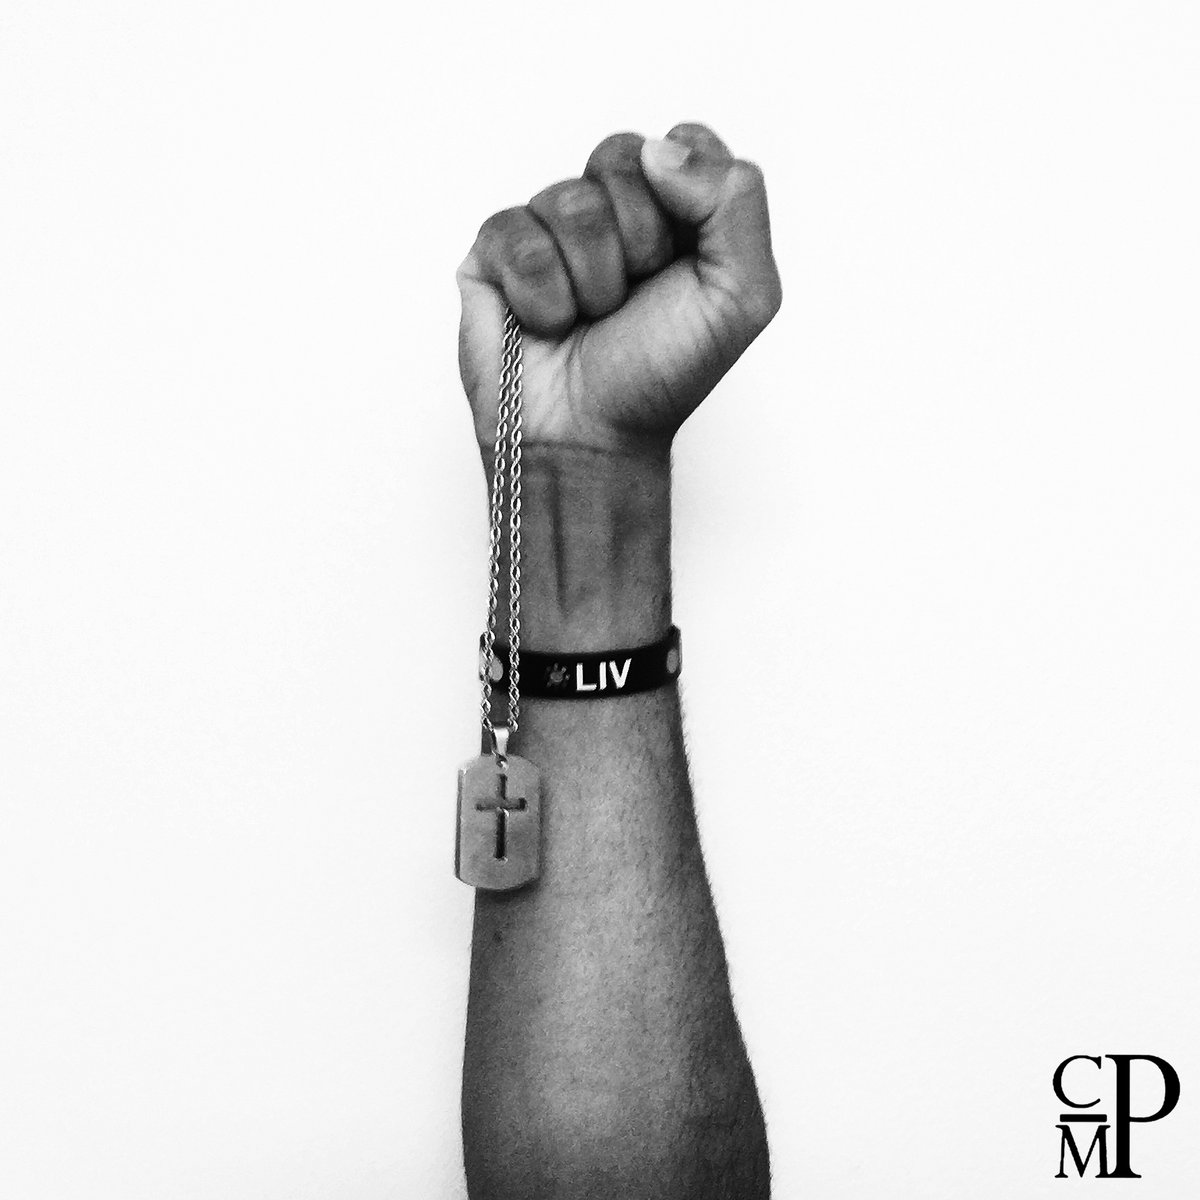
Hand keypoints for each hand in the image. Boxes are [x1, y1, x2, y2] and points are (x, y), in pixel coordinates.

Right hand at [456, 123, 781, 463]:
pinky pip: (518, 236)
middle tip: (634, 298)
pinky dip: (544, 297)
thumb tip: (660, 150)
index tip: (684, 262)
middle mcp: (609, 208)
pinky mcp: (495, 251)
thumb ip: (736, 202)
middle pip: (623, 156)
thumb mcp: (742, 296)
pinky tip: (549, 324)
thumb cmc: (660, 374)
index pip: (683, 141)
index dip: (687, 198)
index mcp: (673, 210)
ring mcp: (548, 227)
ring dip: (593, 281)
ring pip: (571, 202)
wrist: (592, 437)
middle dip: (639, 242)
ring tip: (591, 319)